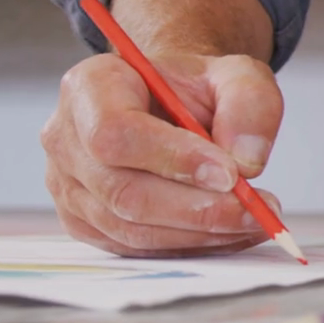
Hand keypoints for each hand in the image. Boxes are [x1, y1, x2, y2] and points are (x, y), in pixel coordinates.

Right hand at [42, 50, 283, 256]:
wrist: (174, 105)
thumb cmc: (195, 89)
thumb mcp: (236, 75)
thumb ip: (250, 104)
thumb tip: (247, 162)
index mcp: (90, 86)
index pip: (114, 132)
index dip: (173, 158)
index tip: (230, 173)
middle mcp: (67, 138)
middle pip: (122, 190)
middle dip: (197, 208)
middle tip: (256, 210)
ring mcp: (69, 185)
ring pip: (130, 228)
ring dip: (200, 233)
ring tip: (254, 220)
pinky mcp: (86, 222)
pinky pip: (136, 248)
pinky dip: (190, 245)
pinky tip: (230, 232)